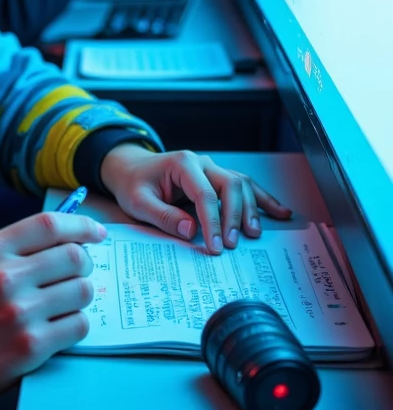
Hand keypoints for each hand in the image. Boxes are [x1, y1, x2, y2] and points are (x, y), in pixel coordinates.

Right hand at [0, 210, 105, 403]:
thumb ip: (20, 247)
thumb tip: (73, 236)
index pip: (49, 225)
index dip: (81, 226)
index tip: (96, 232)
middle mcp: (5, 277)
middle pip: (73, 256)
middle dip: (85, 265)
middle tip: (78, 273)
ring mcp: (20, 312)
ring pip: (83, 290)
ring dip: (81, 296)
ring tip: (65, 302)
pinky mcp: (33, 344)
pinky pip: (79, 324)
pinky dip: (76, 323)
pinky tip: (58, 325)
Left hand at [99, 144, 291, 251]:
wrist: (130, 168)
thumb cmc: (133, 184)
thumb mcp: (138, 202)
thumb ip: (164, 216)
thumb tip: (192, 231)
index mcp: (182, 164)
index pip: (205, 194)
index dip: (213, 222)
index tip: (216, 247)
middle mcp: (202, 162)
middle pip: (230, 185)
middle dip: (234, 215)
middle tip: (232, 243)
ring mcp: (212, 168)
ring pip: (241, 184)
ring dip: (251, 209)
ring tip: (254, 233)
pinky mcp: (217, 177)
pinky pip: (244, 186)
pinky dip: (262, 199)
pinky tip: (280, 212)